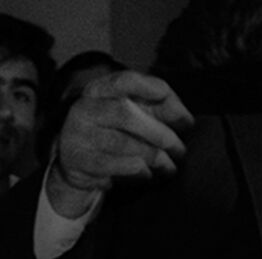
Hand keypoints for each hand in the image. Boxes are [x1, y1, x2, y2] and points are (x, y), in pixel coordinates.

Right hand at [47, 70, 193, 215]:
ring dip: (152, 156)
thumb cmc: (112, 133)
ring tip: (169, 166)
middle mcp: (83, 110)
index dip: (147, 85)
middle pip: (125, 114)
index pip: (123, 81)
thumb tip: (185, 119)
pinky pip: (111, 165)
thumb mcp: (133, 113)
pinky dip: (135, 170)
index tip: (167, 96)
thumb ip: (159, 108)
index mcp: (98, 91)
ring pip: (121, 143)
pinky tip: (147, 173)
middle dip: (159, 132)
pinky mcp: (77, 161)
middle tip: (179, 148)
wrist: (77, 164)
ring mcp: (76, 136)